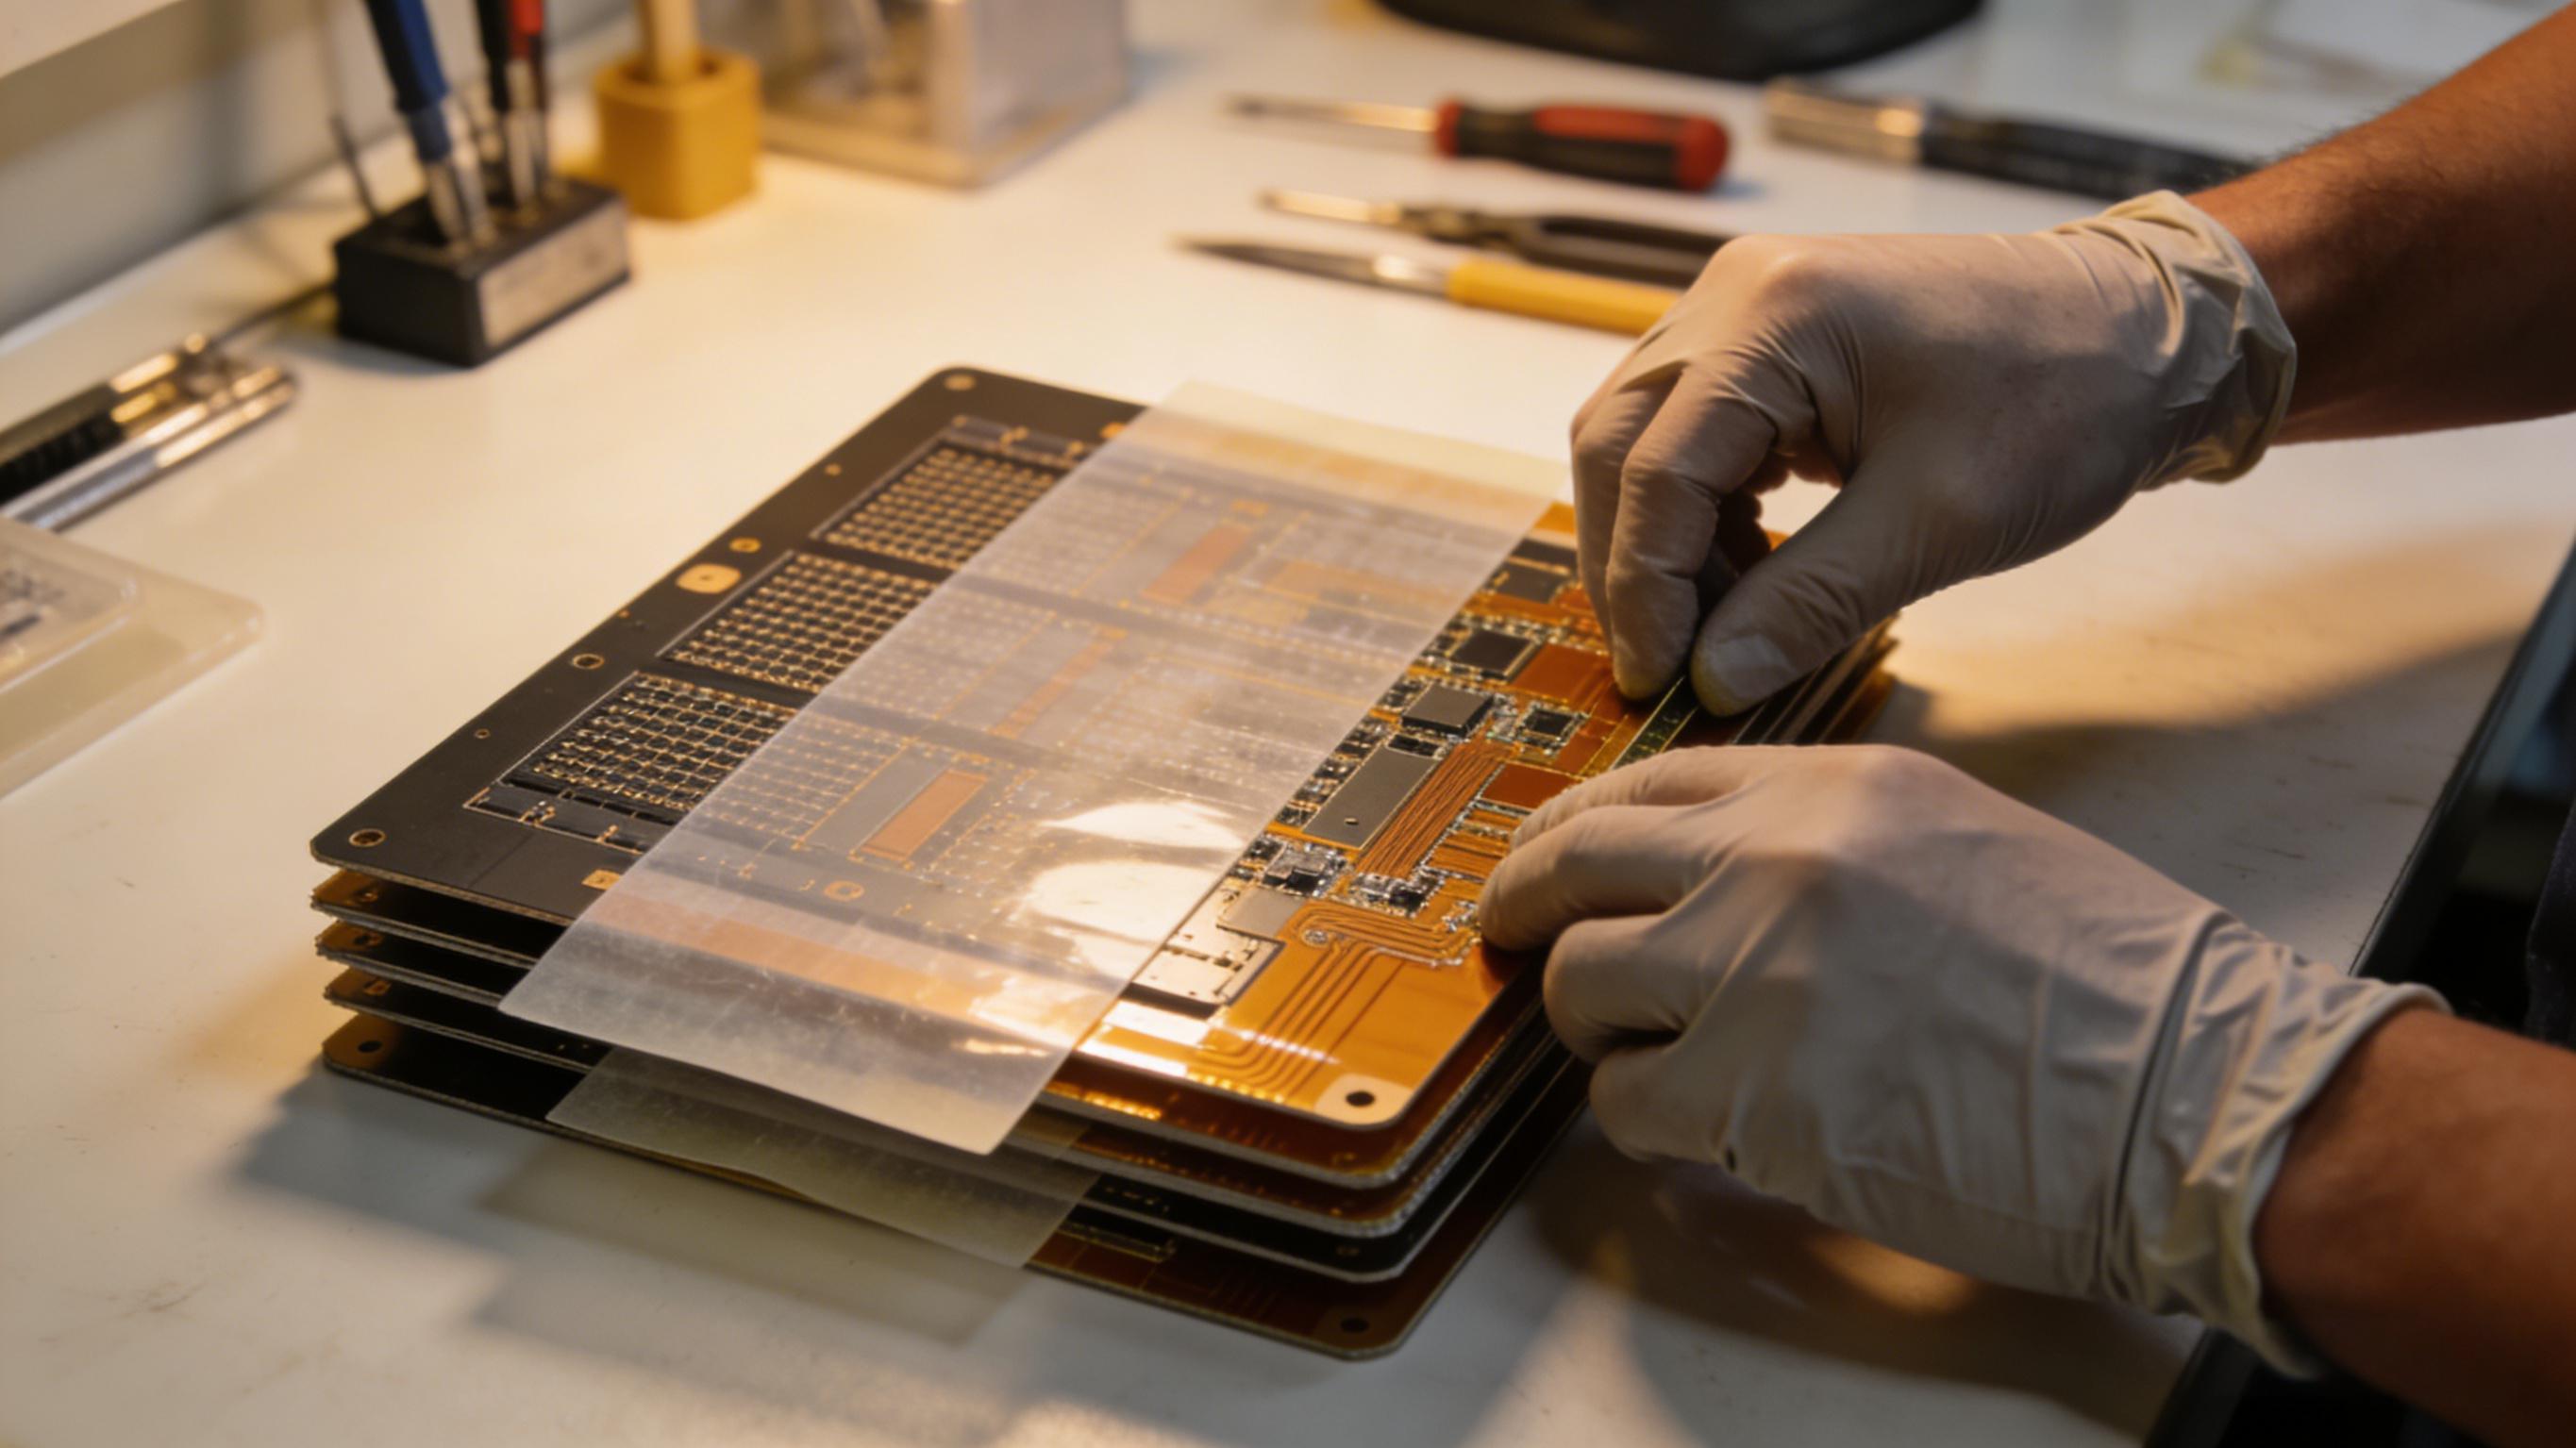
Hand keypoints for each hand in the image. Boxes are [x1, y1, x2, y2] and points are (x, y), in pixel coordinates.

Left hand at [1480, 744, 2436, 1366]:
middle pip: (1573, 863)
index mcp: (1832, 787)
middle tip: (1513, 943)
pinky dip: (1645, 1121)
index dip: (1577, 830)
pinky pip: (1625, 1102)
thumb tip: (1710, 874)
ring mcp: (1754, 973)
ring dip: (1598, 1028)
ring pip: (1580, 986)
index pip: (1644, 783)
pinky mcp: (1752, 1095)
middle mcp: (1775, 859)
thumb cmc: (2109, 984)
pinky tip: (1703, 1126)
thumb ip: (1825, 839)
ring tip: (1651, 1055)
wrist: (2190, 1091)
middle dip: (1527, 908)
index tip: (1549, 863)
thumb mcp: (1958, 838)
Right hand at [1571, 191, 2294, 709]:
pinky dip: (1704, 508)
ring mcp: (1749, 304)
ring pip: (1646, 436)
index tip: (1658, 680)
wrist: (2151, 331)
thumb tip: (1712, 680)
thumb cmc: (2066, 403)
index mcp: (1773, 315)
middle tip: (1666, 662)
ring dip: (1664, 538)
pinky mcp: (1774, 334)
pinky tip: (1750, 571)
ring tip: (1721, 623)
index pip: (1653, 468)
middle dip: (1633, 563)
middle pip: (1619, 441)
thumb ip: (1809, 602)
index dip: (1643, 588)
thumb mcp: (1940, 521)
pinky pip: (1695, 428)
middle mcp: (1737, 291)